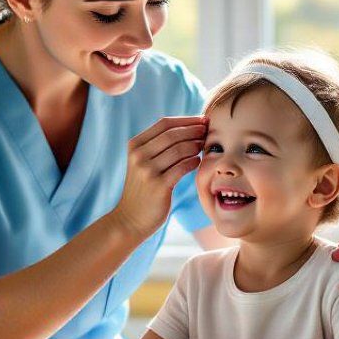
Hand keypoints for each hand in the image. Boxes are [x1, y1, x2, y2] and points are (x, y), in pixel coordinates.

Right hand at [112, 116, 206, 236]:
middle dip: (194, 130)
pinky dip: (193, 162)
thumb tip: (187, 127)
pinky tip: (198, 161)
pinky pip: (182, 167)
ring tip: (204, 145)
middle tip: (208, 130)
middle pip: (172, 134)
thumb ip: (157, 146)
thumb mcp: (142, 163)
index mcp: (135, 145)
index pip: (164, 124)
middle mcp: (139, 155)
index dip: (186, 120)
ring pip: (179, 149)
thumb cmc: (142, 189)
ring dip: (195, 145)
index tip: (201, 120)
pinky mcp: (158, 185)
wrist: (130, 218)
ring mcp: (147, 170)